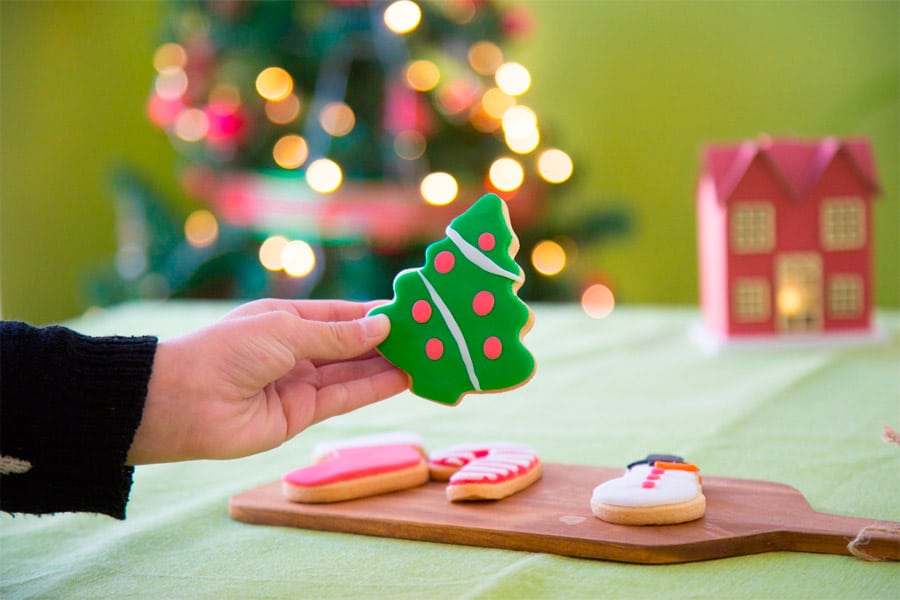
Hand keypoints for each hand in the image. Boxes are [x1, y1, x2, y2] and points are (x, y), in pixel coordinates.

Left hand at [126, 299, 407, 463]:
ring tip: (426, 358)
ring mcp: (299, 383)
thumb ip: (337, 335)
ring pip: (352, 373)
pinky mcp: (301, 415)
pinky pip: (344, 399)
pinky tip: (403, 378)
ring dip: (387, 366)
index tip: (412, 312)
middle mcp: (296, 350)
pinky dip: (373, 389)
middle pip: (350, 345)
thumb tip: (382, 326)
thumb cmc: (229, 351)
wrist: (183, 403)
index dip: (375, 315)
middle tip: (429, 337)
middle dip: (386, 341)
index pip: (341, 315)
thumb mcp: (286, 330)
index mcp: (287, 319)